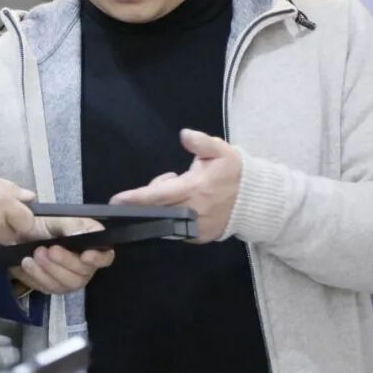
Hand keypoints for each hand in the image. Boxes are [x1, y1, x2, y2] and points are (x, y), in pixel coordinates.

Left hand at [10, 217, 114, 293]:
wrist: (18, 235)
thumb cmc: (43, 224)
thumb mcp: (57, 219)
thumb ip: (73, 226)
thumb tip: (82, 234)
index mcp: (91, 245)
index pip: (105, 256)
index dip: (98, 258)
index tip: (85, 255)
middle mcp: (84, 265)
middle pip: (83, 273)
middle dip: (64, 262)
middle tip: (47, 250)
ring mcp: (69, 278)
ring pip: (66, 284)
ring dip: (49, 269)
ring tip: (34, 254)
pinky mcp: (53, 287)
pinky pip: (49, 288)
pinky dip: (37, 276)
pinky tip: (27, 263)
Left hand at [109, 129, 241, 241]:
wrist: (256, 199)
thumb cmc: (234, 172)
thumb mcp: (220, 150)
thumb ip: (201, 142)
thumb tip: (184, 134)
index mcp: (195, 188)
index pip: (159, 195)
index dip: (136, 198)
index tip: (116, 200)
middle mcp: (193, 211)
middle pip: (157, 209)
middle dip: (150, 198)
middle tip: (171, 180)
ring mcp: (196, 228)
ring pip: (165, 219)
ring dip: (164, 206)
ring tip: (182, 190)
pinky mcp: (200, 237)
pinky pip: (176, 229)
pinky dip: (174, 215)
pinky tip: (186, 204)